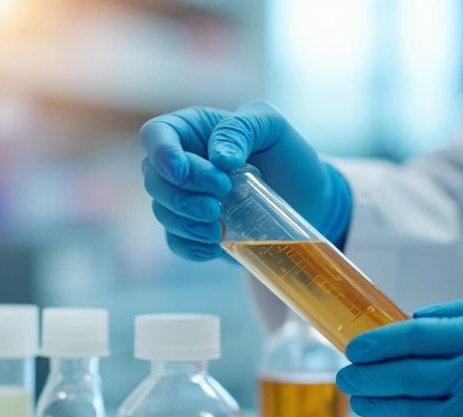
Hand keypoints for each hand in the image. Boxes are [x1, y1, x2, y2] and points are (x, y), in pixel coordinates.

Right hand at [139, 100, 351, 260]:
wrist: (308, 199)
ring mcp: (186, 198)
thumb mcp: (271, 126)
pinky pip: (176, 241)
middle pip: (153, 178)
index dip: (161, 154)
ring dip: (185, 221)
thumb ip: (241, 128)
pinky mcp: (196, 229)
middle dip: (181, 193)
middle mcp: (182, 163)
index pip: (155, 135)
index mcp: (192, 129)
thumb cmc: (288, 155)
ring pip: (162, 210)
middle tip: (221, 196)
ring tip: (219, 225)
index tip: (182, 172)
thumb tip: (219, 158)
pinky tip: (215, 244)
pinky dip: (190, 245)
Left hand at [336, 299, 462, 416]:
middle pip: (407, 376)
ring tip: (359, 401)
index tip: (353, 349)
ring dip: (378, 407)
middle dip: (367, 378)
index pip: (415, 338)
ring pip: (413, 412)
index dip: (377, 344)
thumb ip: (457, 315)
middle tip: (344, 377)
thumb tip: (405, 322)